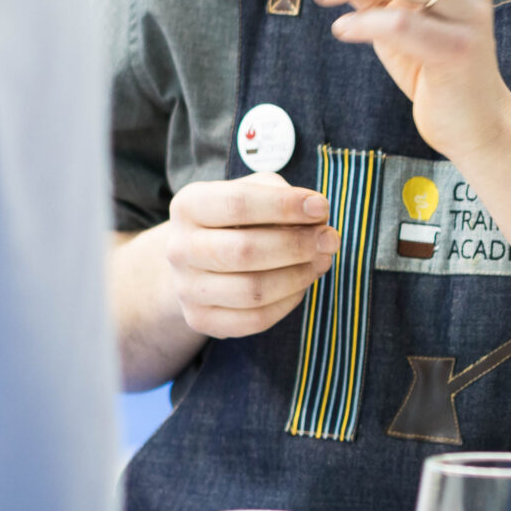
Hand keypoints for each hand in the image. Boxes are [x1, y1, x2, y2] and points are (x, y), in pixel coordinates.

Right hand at [151, 172, 336, 338]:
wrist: (198, 259)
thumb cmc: (236, 219)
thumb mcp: (252, 191)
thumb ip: (282, 195)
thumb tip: (317, 217)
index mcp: (188, 205)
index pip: (239, 204)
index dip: (285, 206)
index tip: (321, 208)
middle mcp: (179, 247)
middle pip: (244, 251)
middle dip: (297, 245)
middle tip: (330, 239)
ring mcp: (186, 288)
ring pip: (252, 290)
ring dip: (299, 275)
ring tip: (321, 261)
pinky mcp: (200, 319)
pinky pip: (254, 320)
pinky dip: (288, 302)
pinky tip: (301, 285)